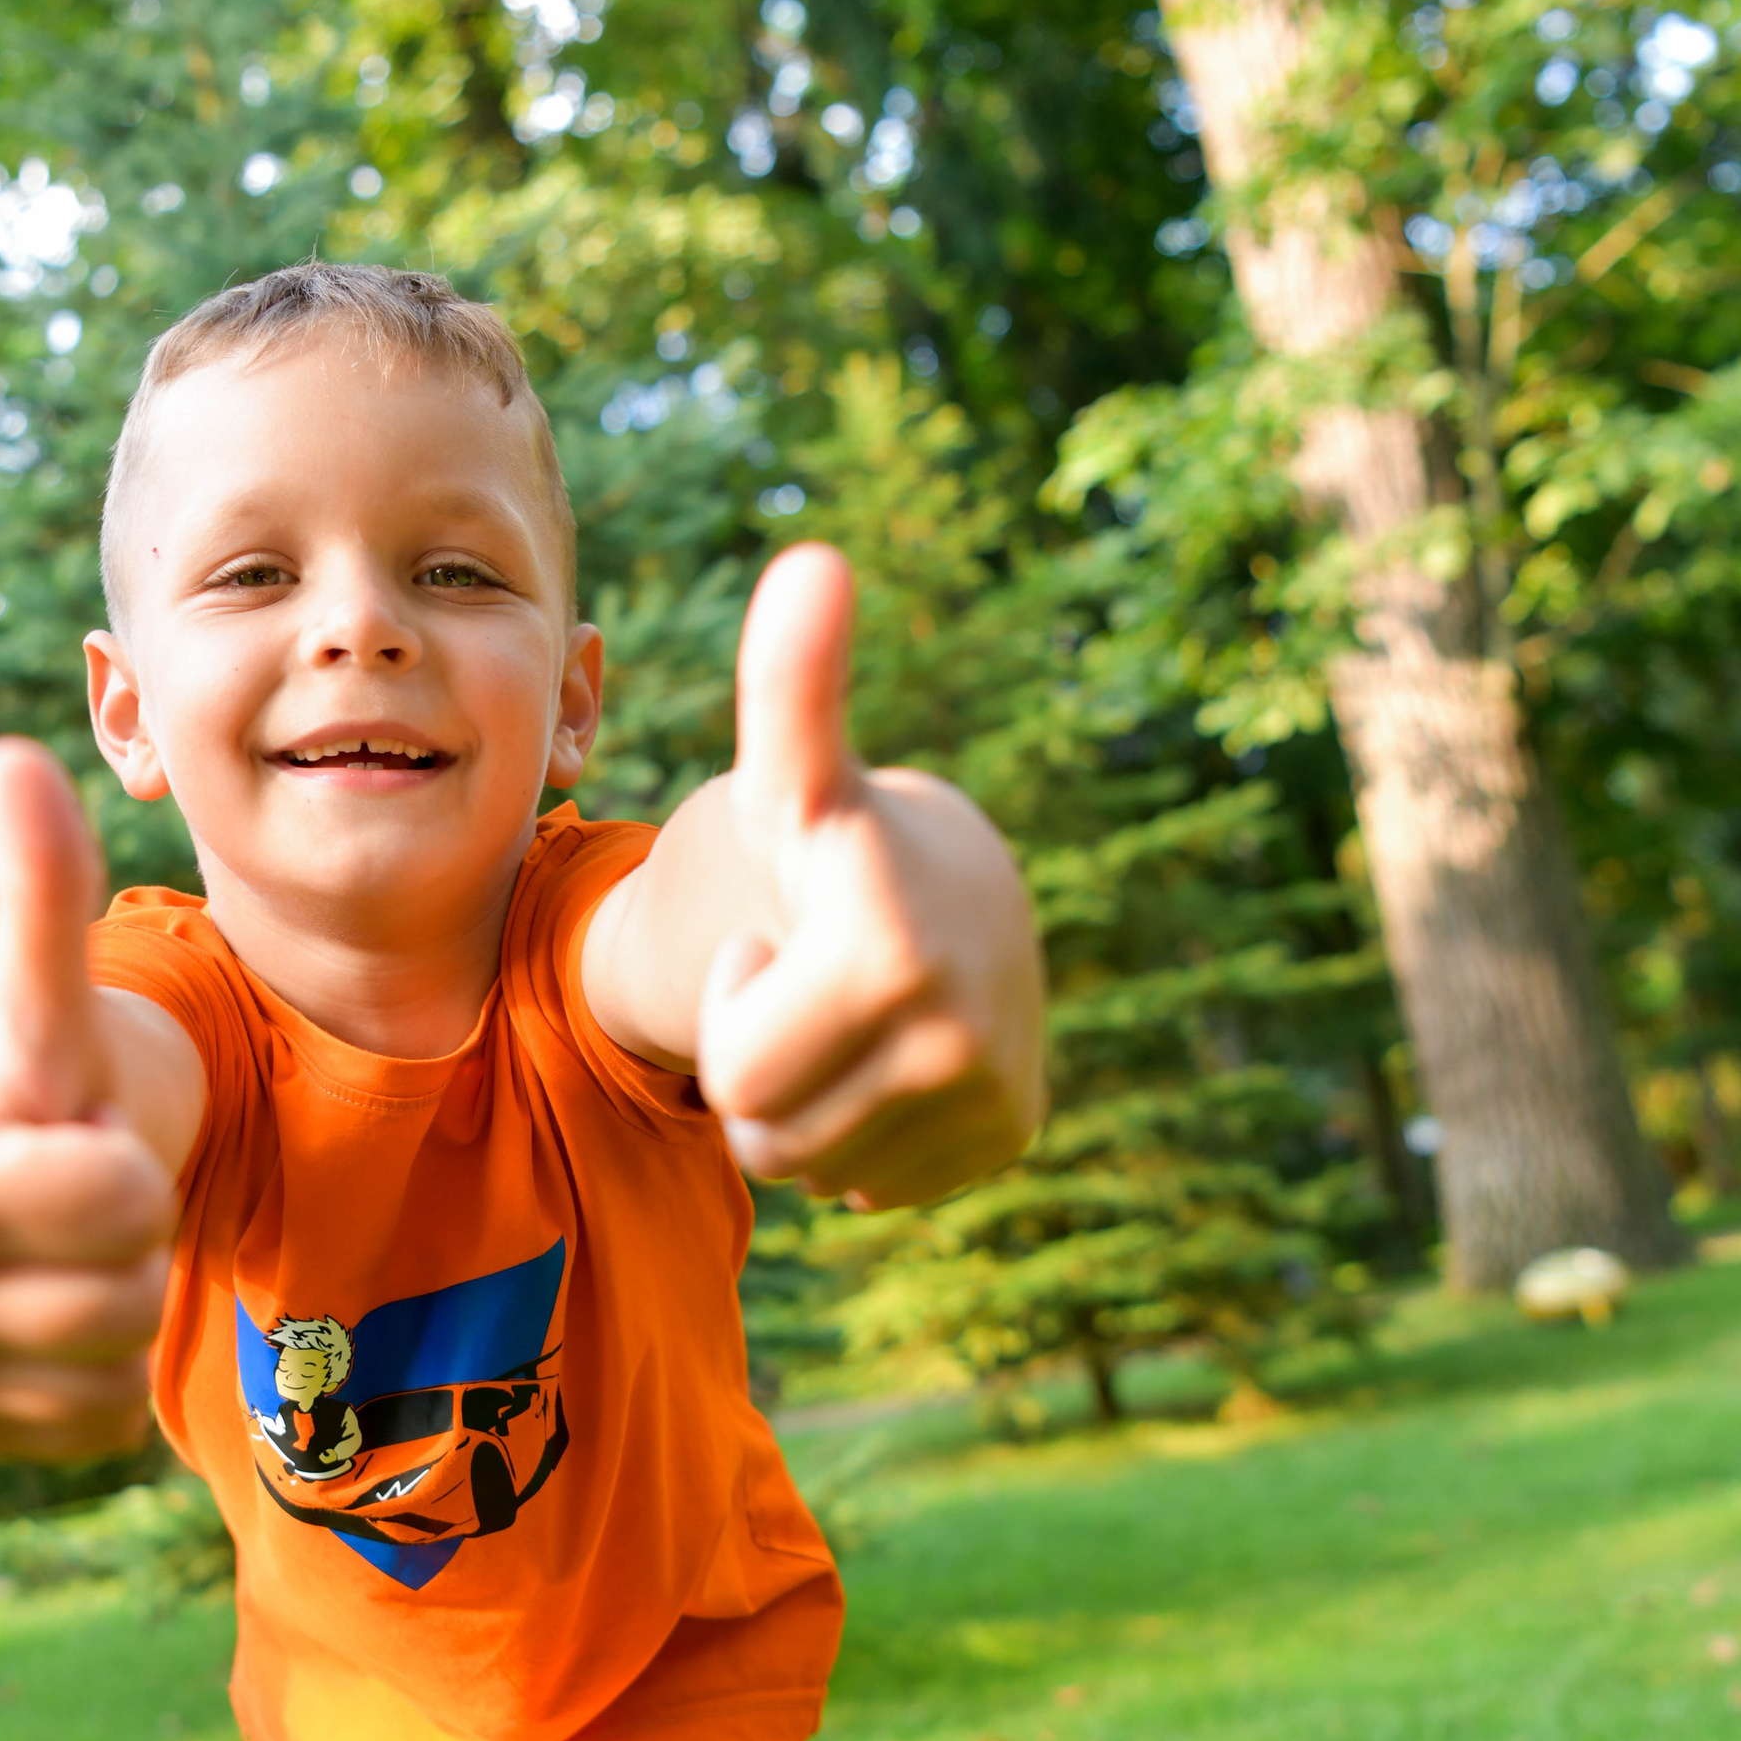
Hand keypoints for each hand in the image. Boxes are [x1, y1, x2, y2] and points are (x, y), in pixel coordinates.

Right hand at [0, 739, 176, 1460]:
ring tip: (66, 1251)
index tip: (70, 1136)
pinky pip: (105, 1423)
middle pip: (129, 1293)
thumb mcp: (49, 996)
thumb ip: (41, 890)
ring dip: (120, 1300)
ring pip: (120, 1360)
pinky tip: (56, 1310)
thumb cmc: (36, 1076)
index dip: (123, 1164)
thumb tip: (8, 756)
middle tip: (77, 1196)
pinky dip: (102, 1371)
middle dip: (127, 1237)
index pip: (115, 1200)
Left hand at [695, 545, 1044, 1207]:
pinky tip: (890, 1057)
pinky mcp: (1005, 1138)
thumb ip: (788, 687)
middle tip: (800, 979)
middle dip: (752, 1062)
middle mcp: (956, 1036)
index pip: (737, 1067)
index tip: (786, 937)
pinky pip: (868, 1181)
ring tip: (846, 1013)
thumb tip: (812, 558)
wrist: (969, 894)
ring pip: (808, 1165)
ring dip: (801, 1098)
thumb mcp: (796, 781)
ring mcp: (987, 1098)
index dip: (735, 1002)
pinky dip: (860, 1132)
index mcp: (890, 954)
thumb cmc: (842, 843)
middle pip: (760, 1128)